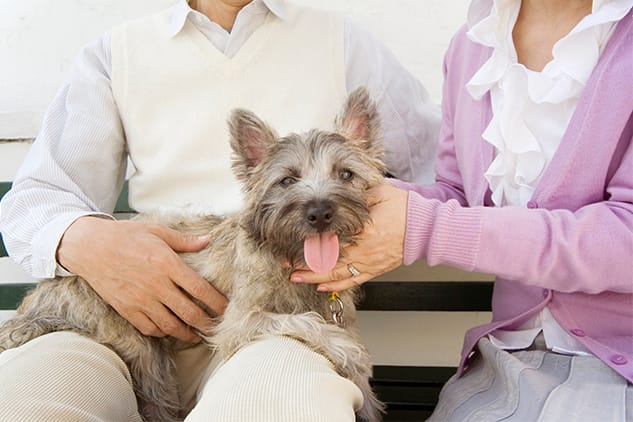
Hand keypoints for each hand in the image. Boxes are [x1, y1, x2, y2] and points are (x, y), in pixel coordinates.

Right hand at [57, 216, 227, 341]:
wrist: (89, 247)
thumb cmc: (124, 236)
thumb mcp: (157, 231)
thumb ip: (184, 240)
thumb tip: (207, 241)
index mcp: (167, 264)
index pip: (200, 289)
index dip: (217, 302)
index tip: (226, 308)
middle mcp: (157, 285)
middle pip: (190, 313)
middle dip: (207, 323)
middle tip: (217, 327)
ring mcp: (141, 300)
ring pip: (171, 325)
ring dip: (188, 333)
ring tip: (198, 334)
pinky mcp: (127, 309)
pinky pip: (150, 328)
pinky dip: (163, 332)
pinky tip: (171, 331)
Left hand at [290, 182, 407, 290]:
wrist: (426, 228)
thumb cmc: (406, 208)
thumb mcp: (381, 192)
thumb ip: (358, 190)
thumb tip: (338, 188)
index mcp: (364, 229)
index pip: (332, 238)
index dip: (311, 242)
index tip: (294, 241)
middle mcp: (364, 249)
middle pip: (328, 260)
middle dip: (305, 263)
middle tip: (286, 263)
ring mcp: (369, 262)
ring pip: (336, 274)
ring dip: (314, 277)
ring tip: (296, 277)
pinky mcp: (375, 269)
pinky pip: (351, 281)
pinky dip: (334, 285)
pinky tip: (319, 286)